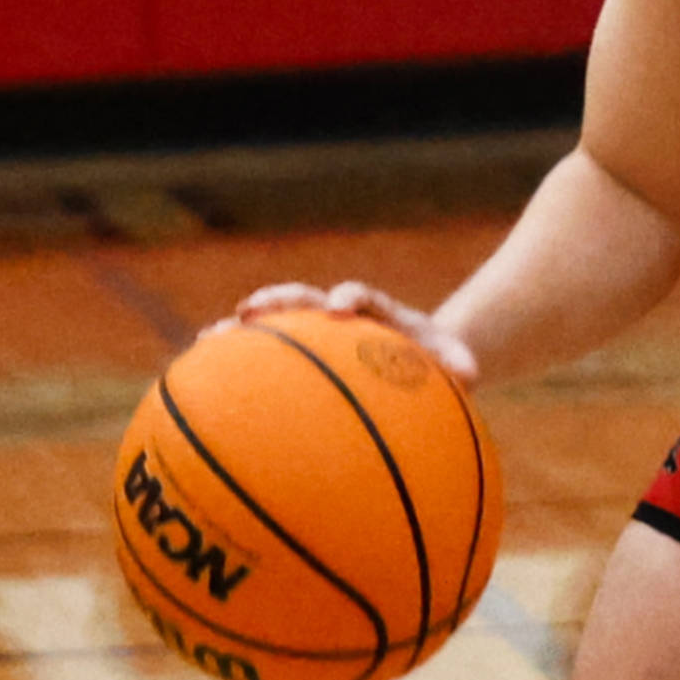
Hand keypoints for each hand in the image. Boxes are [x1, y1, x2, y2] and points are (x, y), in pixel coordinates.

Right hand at [214, 281, 481, 385]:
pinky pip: (267, 360)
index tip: (339, 307)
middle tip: (252, 307)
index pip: (364, 297)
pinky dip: (240, 367)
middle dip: (280, 300)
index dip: (352, 297)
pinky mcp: (302, 356)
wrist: (421, 362)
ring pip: (276, 324)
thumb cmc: (437, 365)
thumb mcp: (455, 364)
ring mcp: (316, 335)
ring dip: (244, 327)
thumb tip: (473, 377)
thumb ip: (461, 366)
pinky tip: (206, 382)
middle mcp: (342, 318)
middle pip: (305, 299)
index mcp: (380, 316)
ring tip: (211, 337)